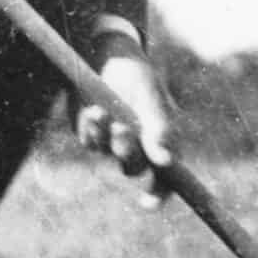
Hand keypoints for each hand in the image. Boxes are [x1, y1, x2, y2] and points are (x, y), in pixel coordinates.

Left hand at [73, 38, 177, 207]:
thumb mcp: (151, 96)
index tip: (149, 203)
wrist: (104, 53)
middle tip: (121, 128)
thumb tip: (166, 162)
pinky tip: (91, 109)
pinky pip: (90, 142)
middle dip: (127, 151)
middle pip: (135, 167)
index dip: (160, 194)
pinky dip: (91, 127)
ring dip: (106, 136)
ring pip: (111, 154)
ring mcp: (114, 140)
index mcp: (162, 137)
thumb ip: (159, 128)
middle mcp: (140, 143)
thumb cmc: (136, 74)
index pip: (166, 175)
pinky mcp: (91, 133)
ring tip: (101, 111)